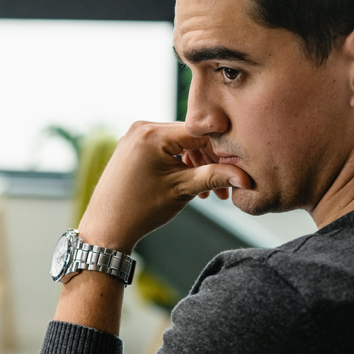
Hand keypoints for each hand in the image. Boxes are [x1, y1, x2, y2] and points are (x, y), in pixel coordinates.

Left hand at [78, 121, 252, 252]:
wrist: (106, 226)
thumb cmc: (140, 209)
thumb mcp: (183, 190)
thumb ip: (215, 177)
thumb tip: (247, 177)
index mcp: (153, 134)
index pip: (201, 133)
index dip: (222, 152)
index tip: (236, 171)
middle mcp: (142, 127)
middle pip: (191, 137)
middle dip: (210, 161)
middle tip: (224, 188)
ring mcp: (134, 135)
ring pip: (179, 143)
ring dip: (196, 164)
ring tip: (208, 193)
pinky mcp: (132, 145)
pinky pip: (165, 147)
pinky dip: (179, 162)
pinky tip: (190, 184)